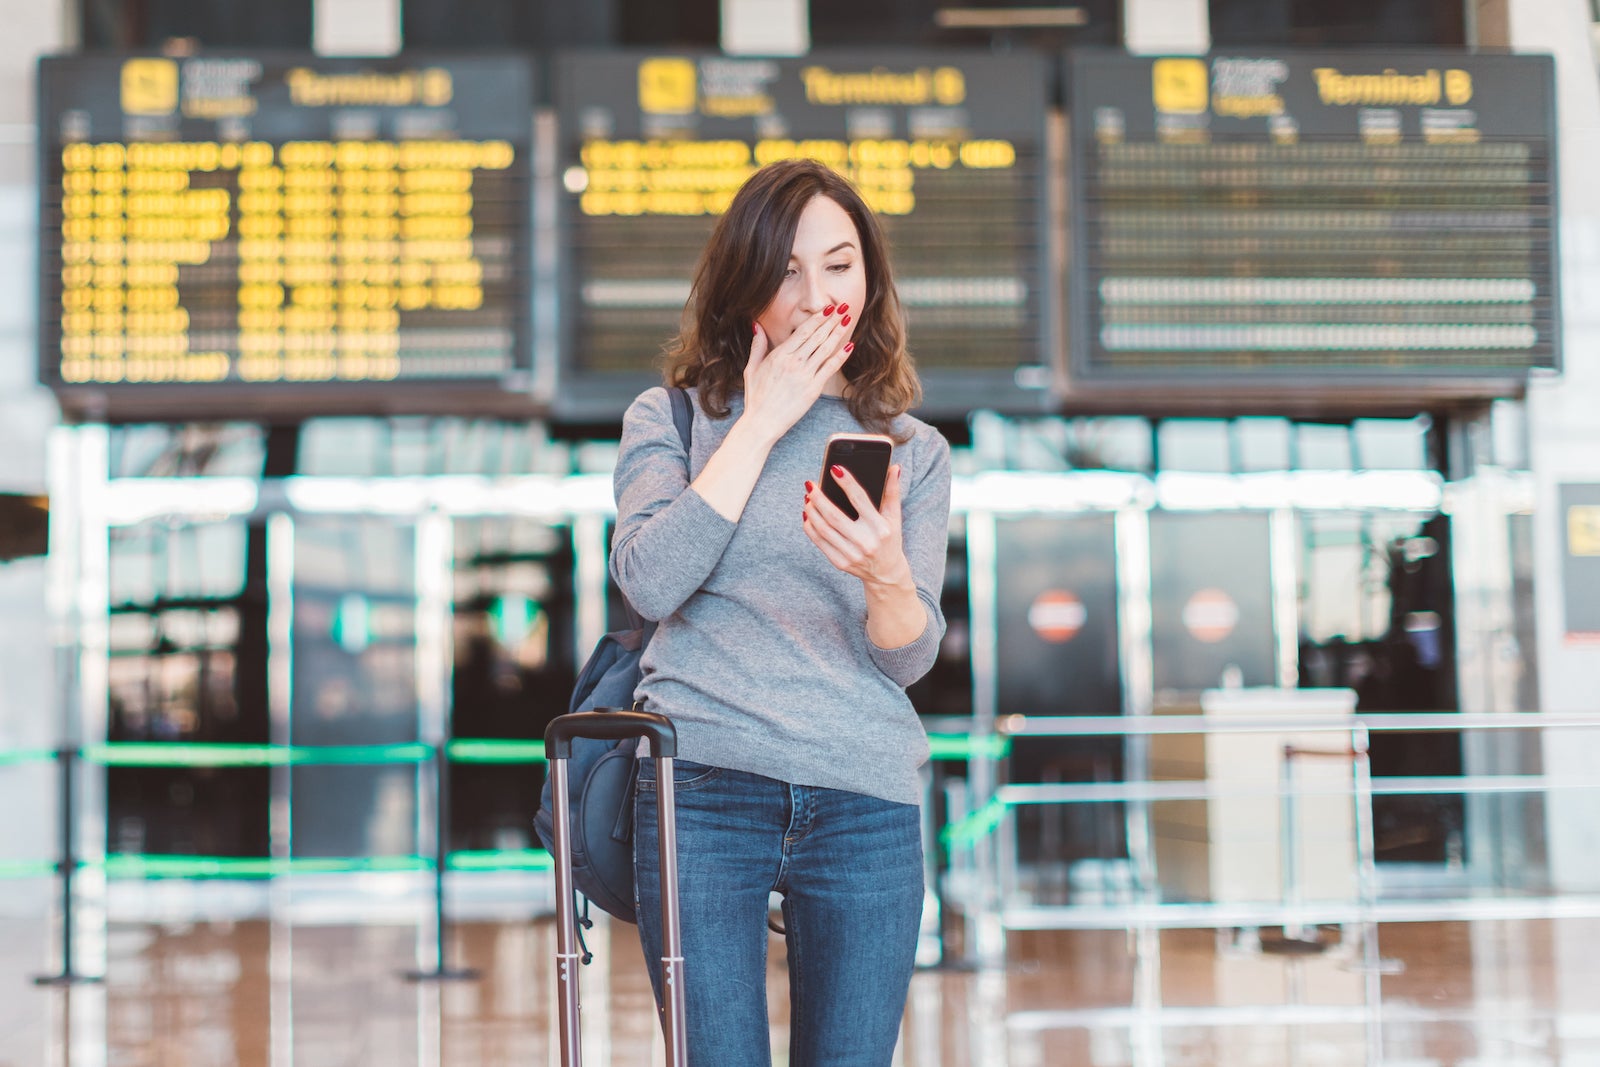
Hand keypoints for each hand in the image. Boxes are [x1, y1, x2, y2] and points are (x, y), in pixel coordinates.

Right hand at [742, 309, 853, 440]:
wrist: (762, 422)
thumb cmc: (756, 397)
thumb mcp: (751, 368)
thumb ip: (757, 346)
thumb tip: (757, 325)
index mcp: (779, 355)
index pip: (803, 331)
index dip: (818, 318)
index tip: (828, 308)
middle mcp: (793, 362)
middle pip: (817, 336)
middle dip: (832, 320)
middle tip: (843, 307)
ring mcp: (805, 375)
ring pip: (825, 349)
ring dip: (838, 333)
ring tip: (848, 320)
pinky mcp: (813, 389)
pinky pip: (830, 368)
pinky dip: (841, 356)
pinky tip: (849, 346)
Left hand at [803, 463, 912, 590]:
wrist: (886, 572)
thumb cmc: (889, 539)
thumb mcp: (894, 517)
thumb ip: (893, 492)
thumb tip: (894, 468)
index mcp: (881, 528)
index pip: (860, 500)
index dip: (847, 483)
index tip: (834, 469)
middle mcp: (866, 542)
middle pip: (835, 516)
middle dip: (819, 498)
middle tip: (810, 485)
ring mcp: (851, 554)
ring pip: (824, 529)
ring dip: (812, 511)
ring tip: (807, 497)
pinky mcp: (840, 563)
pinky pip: (819, 542)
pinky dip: (810, 527)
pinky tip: (807, 515)